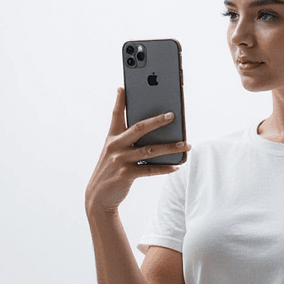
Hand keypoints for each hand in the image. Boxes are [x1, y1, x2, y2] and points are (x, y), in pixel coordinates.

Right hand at [85, 88, 190, 219]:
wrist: (98, 196)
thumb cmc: (111, 170)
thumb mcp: (113, 152)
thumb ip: (127, 139)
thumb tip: (151, 130)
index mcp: (112, 137)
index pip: (116, 115)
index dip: (120, 101)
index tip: (124, 87)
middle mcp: (115, 146)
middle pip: (139, 128)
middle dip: (157, 120)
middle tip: (173, 115)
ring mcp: (120, 160)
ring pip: (149, 150)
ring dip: (170, 147)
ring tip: (186, 144)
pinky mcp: (126, 175)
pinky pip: (150, 170)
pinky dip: (164, 168)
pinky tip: (177, 166)